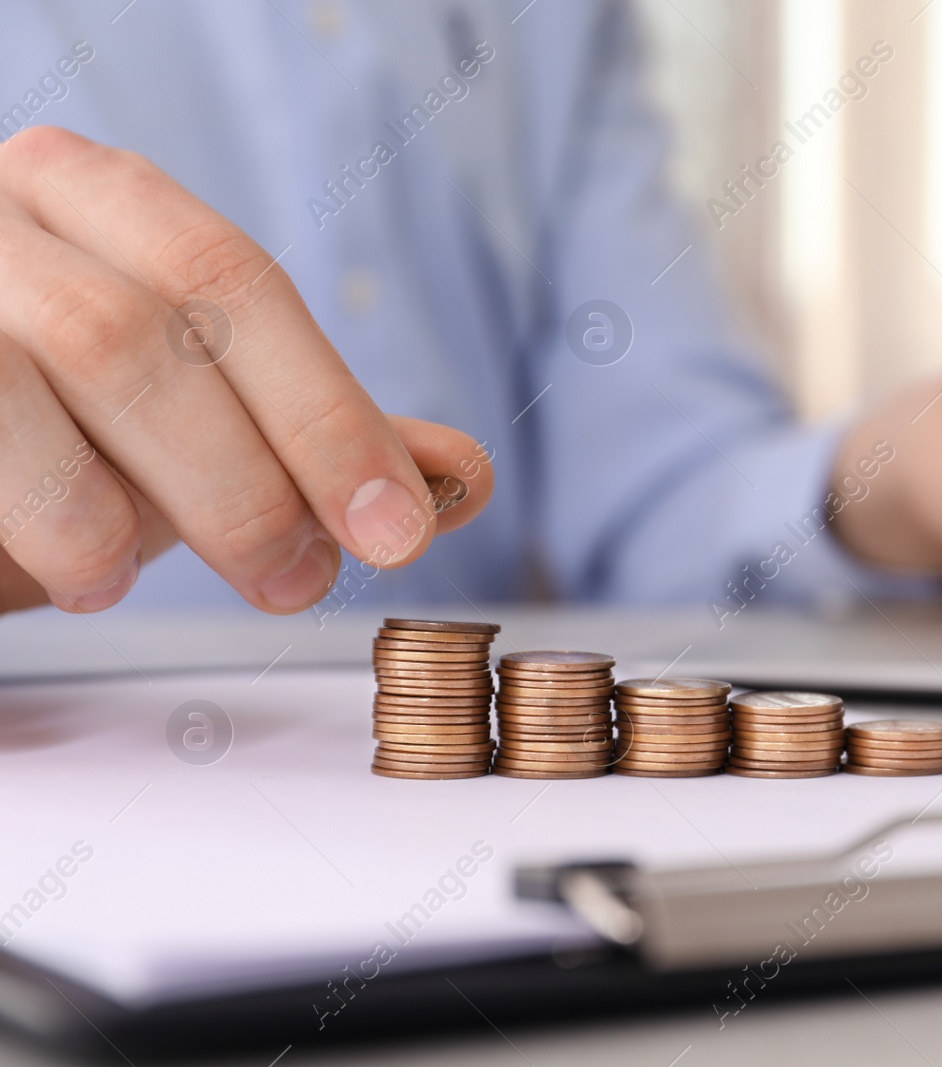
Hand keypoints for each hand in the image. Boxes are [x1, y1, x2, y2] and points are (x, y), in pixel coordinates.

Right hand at [0, 128, 492, 614]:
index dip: (327, 413)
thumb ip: (316, 433)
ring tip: (130, 578)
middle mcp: (3, 216)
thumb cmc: (65, 415)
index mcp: (100, 199)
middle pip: (140, 333)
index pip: (236, 283)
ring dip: (116, 512)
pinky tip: (73, 572)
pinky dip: (45, 527)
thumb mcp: (200, 416)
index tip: (399, 527)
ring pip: (42, 372)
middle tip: (293, 581)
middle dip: (243, 480)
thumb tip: (460, 476)